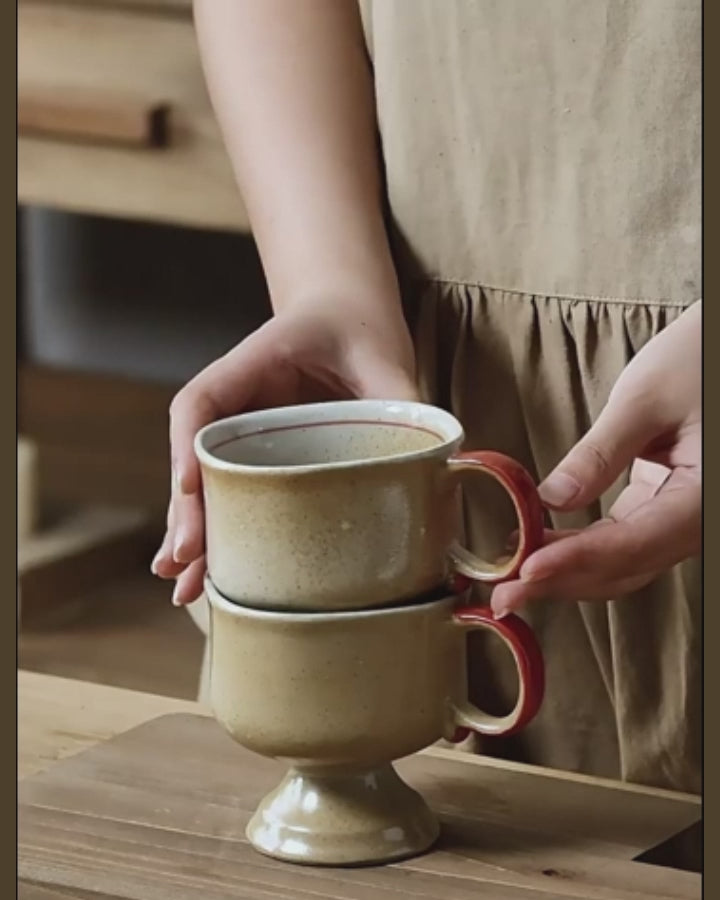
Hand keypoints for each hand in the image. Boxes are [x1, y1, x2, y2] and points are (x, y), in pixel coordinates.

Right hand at [152, 301, 417, 605]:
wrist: (349, 315)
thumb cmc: (359, 328)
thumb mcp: (382, 356)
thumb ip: (400, 400)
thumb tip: (433, 461)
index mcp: (254, 363)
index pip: (202, 401)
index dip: (189, 446)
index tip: (192, 488)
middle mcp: (236, 400)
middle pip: (196, 457)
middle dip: (188, 512)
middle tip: (183, 562)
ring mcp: (244, 431)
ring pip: (207, 484)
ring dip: (196, 534)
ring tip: (185, 586)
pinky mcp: (262, 454)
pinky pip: (234, 491)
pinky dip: (223, 531)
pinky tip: (212, 574)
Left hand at [491, 301, 700, 615]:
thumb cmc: (698, 360)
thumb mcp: (646, 399)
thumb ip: (601, 453)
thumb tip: (554, 498)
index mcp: (704, 496)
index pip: (634, 542)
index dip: (577, 559)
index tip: (528, 568)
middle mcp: (698, 518)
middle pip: (625, 567)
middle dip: (561, 581)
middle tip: (505, 592)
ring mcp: (681, 517)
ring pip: (623, 564)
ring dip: (567, 573)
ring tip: (511, 576)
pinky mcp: (664, 508)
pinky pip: (623, 542)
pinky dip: (581, 551)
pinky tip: (540, 548)